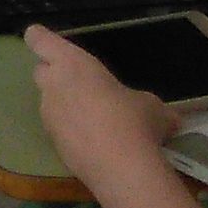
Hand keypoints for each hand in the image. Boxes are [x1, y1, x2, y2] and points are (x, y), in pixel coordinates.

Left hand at [26, 24, 180, 185]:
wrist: (121, 169)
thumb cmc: (135, 121)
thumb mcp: (151, 105)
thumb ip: (143, 102)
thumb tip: (169, 117)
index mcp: (72, 64)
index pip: (39, 40)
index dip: (41, 39)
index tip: (46, 42)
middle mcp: (53, 87)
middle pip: (40, 71)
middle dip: (54, 75)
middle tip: (79, 84)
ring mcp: (49, 117)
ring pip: (48, 103)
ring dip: (64, 106)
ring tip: (94, 119)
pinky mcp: (53, 144)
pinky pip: (58, 130)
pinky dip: (71, 132)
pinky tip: (95, 143)